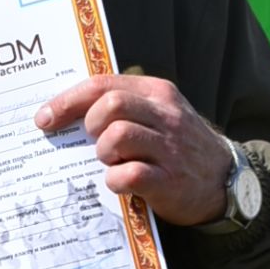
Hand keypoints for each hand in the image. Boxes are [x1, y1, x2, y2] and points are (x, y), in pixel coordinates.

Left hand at [35, 73, 234, 227]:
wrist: (224, 181)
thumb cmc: (178, 148)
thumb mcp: (159, 115)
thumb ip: (125, 108)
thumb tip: (69, 114)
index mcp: (157, 93)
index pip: (103, 84)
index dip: (68, 101)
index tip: (45, 118)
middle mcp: (165, 115)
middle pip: (110, 105)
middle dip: (90, 125)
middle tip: (93, 142)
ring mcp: (169, 148)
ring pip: (117, 136)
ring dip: (103, 153)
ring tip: (111, 162)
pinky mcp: (169, 181)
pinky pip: (130, 175)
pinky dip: (116, 180)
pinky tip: (120, 184)